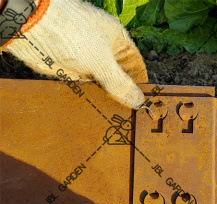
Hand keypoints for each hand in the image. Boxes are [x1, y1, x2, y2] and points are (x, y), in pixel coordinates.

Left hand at [4, 0, 147, 108]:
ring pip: (104, 85)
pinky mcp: (73, 71)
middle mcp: (104, 51)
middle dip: (124, 96)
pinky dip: (93, 99)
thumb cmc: (72, 35)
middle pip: (120, 77)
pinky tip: (99, 113)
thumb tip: (139, 101)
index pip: (136, 65)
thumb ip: (120, 84)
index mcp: (117, 41)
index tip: (144, 105)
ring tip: (117, 120)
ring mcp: (88, 61)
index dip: (140, 84)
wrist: (29, 27)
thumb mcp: (102, 62)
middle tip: (130, 118)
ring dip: (108, 99)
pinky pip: (87, 88)